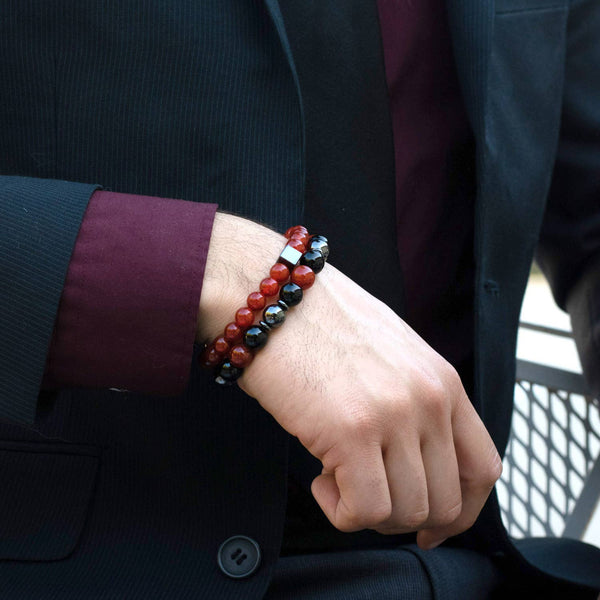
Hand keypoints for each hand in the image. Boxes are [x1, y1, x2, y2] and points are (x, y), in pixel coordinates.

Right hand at [198, 214, 501, 548]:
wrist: (272, 295)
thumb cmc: (320, 322)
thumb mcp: (391, 354)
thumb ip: (415, 403)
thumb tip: (413, 460)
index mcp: (443, 380)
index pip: (483, 467)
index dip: (462, 510)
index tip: (433, 526)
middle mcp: (428, 400)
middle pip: (445, 501)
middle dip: (403, 517)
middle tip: (364, 496)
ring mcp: (393, 416)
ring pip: (406, 512)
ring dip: (368, 512)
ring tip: (336, 477)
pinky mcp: (351, 433)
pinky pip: (365, 510)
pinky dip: (341, 510)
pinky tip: (319, 478)